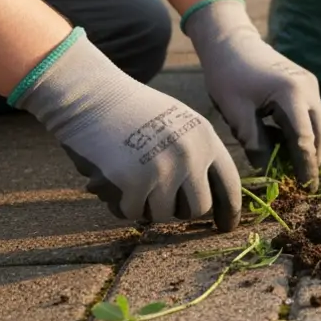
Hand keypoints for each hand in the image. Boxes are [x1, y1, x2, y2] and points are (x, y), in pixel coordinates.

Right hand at [13, 28, 241, 229]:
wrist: (90, 94)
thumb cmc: (130, 110)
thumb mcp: (177, 123)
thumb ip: (196, 153)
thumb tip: (209, 198)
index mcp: (205, 138)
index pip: (229, 183)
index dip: (230, 209)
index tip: (226, 227)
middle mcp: (191, 155)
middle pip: (198, 208)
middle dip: (179, 210)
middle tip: (159, 198)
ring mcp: (164, 169)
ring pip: (164, 214)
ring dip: (147, 206)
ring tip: (131, 179)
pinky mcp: (134, 182)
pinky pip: (134, 213)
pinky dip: (122, 205)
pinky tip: (113, 183)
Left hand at [183, 0, 320, 188]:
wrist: (230, 42)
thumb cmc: (228, 74)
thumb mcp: (236, 113)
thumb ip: (255, 143)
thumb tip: (268, 171)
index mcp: (291, 94)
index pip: (304, 140)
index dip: (305, 167)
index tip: (305, 189)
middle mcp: (308, 89)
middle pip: (320, 134)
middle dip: (312, 160)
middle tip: (299, 183)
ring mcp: (310, 85)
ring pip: (318, 126)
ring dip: (307, 147)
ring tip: (287, 165)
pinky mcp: (306, 85)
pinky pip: (311, 116)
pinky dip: (302, 133)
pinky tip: (282, 142)